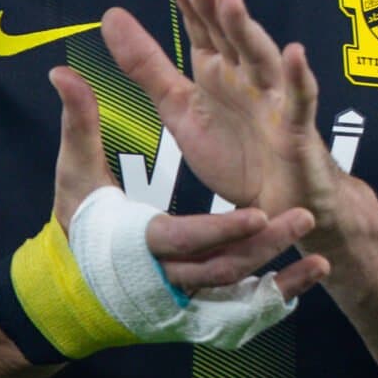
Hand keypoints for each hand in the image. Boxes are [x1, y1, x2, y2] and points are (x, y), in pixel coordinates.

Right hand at [48, 64, 329, 299]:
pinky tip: (314, 269)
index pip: (184, 240)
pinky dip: (283, 290)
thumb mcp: (76, 170)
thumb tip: (62, 73)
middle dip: (264, 245)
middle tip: (301, 216)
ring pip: (238, 283)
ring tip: (310, 234)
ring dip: (278, 262)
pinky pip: (249, 304)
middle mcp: (167, 275)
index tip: (257, 212)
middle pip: (222, 267)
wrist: (79, 276)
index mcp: (138, 242)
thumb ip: (79, 123)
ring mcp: (187, 294)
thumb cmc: (80, 216)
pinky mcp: (204, 303)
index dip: (220, 230)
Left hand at [99, 0, 343, 232]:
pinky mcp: (296, 130)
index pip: (203, 31)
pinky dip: (299, 78)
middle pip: (231, 38)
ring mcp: (273, 101)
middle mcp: (246, 79)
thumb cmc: (235, 157)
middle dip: (215, 8)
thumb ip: (146, 66)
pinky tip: (294, 54)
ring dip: (247, 30)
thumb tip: (110, 16)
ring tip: (232, 2)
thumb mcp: (179, 110)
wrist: (272, 208)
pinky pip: (300, 101)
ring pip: (261, 59)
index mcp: (217, 74)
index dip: (191, 4)